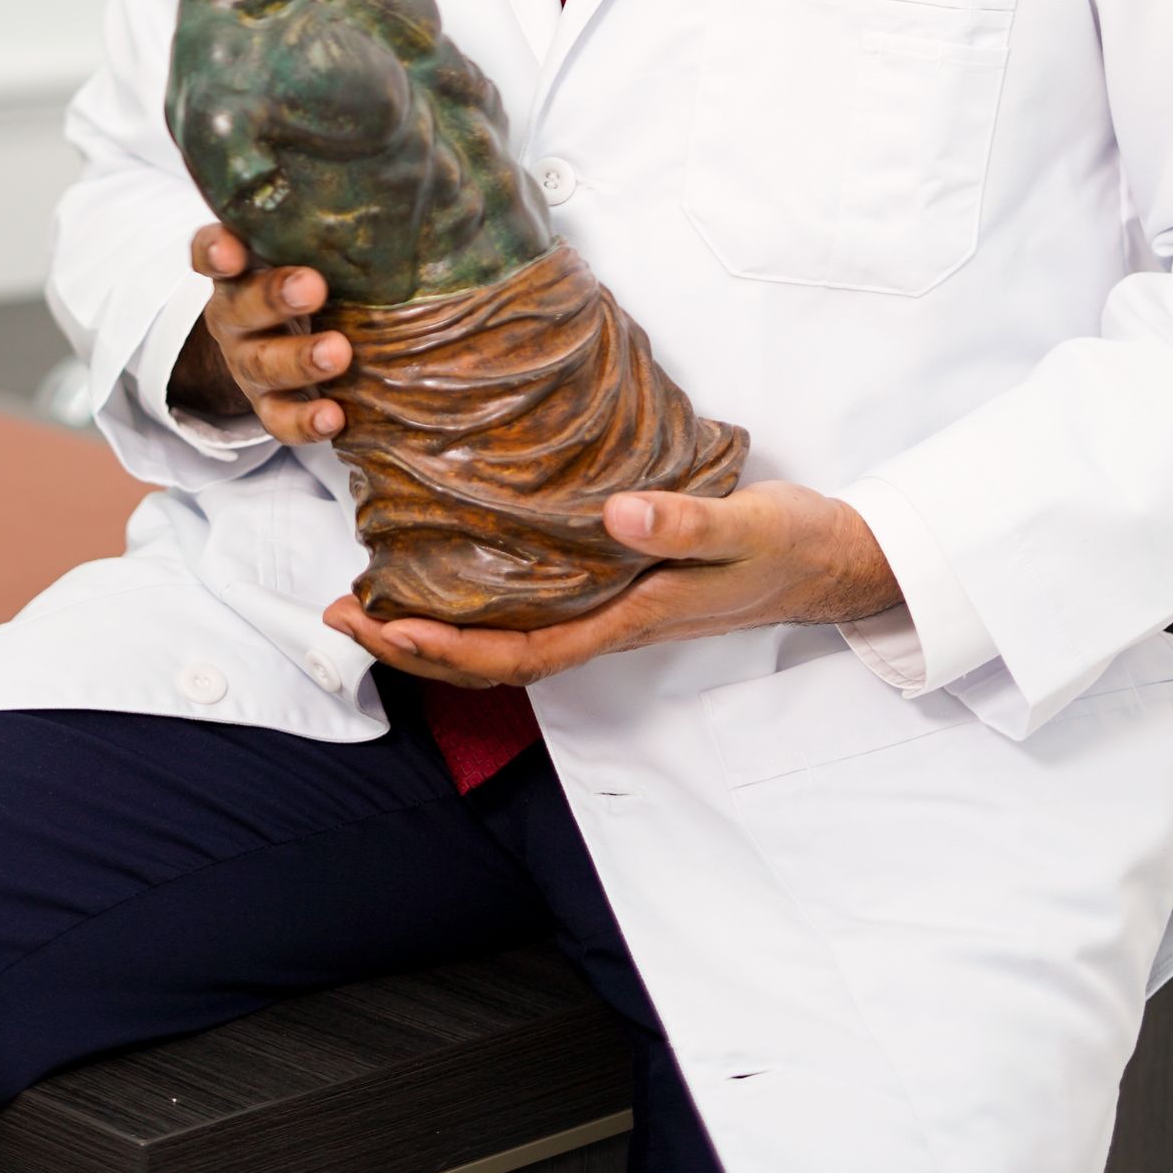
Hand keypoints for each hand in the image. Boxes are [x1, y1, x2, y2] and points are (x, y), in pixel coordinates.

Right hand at [168, 224, 350, 443]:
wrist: (279, 334)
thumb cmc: (309, 269)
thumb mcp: (308, 243)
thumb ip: (336, 219)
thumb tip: (421, 171)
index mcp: (241, 266)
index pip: (212, 252)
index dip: (216, 250)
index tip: (230, 249)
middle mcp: (234, 312)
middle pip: (243, 305)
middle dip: (275, 296)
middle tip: (312, 287)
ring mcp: (247, 361)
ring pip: (262, 364)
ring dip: (298, 359)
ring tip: (337, 353)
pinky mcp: (267, 403)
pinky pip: (278, 418)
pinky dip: (303, 421)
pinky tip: (335, 418)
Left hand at [324, 482, 901, 688]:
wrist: (833, 560)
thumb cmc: (787, 545)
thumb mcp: (741, 526)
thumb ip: (682, 522)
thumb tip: (612, 516)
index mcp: (626, 620)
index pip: (515, 654)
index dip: (441, 649)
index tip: (377, 624)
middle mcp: (607, 623)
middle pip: (493, 656)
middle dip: (412, 644)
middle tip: (340, 611)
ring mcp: (611, 609)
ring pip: (507, 634)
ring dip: (438, 623)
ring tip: (373, 594)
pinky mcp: (619, 585)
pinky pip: (534, 605)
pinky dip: (480, 595)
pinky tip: (457, 563)